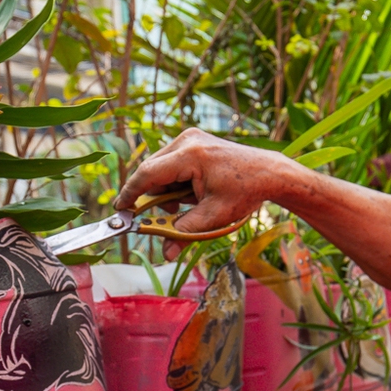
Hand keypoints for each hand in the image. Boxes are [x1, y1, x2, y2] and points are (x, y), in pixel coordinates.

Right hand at [115, 127, 297, 234]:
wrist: (269, 172)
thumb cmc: (245, 191)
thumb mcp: (215, 217)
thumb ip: (185, 233)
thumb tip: (166, 253)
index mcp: (191, 155)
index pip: (148, 174)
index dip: (131, 193)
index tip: (121, 209)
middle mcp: (187, 140)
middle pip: (152, 171)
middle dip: (152, 196)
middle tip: (159, 216)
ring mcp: (190, 137)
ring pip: (160, 168)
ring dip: (165, 190)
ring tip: (186, 204)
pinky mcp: (194, 140)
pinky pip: (171, 163)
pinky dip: (174, 181)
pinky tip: (191, 193)